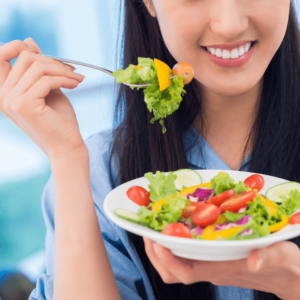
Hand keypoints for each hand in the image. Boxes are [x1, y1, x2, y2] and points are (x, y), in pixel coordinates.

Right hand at [0, 38, 85, 161]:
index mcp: (4, 91)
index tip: (50, 59)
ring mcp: (11, 101)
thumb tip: (28, 41)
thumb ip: (37, 69)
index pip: (2, 55)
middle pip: (24, 57)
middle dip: (53, 61)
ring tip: (77, 79)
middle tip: (72, 71)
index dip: (24, 48)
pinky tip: (76, 85)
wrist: (67, 146)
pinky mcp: (25, 105)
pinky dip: (64, 79)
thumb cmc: (59, 121)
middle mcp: (2, 96)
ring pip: (36, 66)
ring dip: (62, 70)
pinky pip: (46, 80)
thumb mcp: (48, 89)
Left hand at [144, 237, 299, 299]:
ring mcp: (209, 265)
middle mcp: (210, 269)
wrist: (287, 275)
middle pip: (172, 272)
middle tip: (147, 231)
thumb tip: (254, 261)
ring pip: (175, 266)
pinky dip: (173, 245)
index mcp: (221, 269)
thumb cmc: (284, 265)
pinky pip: (184, 257)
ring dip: (159, 250)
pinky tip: (173, 229)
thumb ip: (268, 257)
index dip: (168, 260)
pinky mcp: (211, 259)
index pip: (186, 272)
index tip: (156, 241)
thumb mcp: (280, 255)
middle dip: (155, 254)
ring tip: (153, 230)